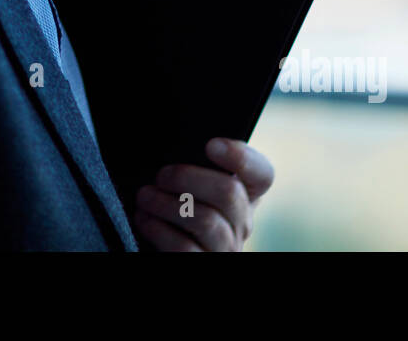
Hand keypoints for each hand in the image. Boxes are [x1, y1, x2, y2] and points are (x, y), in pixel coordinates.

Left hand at [133, 138, 273, 251]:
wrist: (162, 245)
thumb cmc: (173, 204)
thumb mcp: (191, 183)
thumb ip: (194, 165)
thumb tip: (177, 143)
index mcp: (244, 195)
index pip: (263, 173)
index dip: (242, 157)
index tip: (211, 145)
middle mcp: (241, 224)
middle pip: (230, 193)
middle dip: (188, 178)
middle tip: (161, 176)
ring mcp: (225, 248)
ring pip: (206, 221)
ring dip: (167, 204)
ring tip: (145, 196)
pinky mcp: (201, 264)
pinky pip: (184, 247)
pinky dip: (158, 228)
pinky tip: (144, 218)